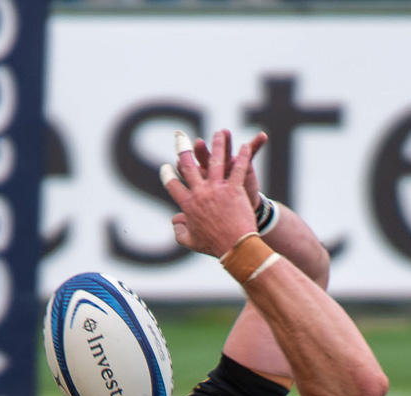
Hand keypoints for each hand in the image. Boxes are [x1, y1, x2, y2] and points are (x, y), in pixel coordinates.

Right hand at [161, 129, 259, 257]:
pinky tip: (244, 146)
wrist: (235, 248)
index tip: (165, 168)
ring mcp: (218, 189)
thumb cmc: (214, 246)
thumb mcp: (191, 242)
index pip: (173, 186)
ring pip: (215, 161)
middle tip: (179, 137)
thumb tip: (174, 221)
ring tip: (219, 133)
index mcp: (188, 205)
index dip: (168, 176)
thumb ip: (179, 231)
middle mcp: (200, 193)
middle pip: (189, 166)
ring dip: (217, 145)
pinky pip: (238, 168)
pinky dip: (243, 156)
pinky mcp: (234, 189)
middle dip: (183, 149)